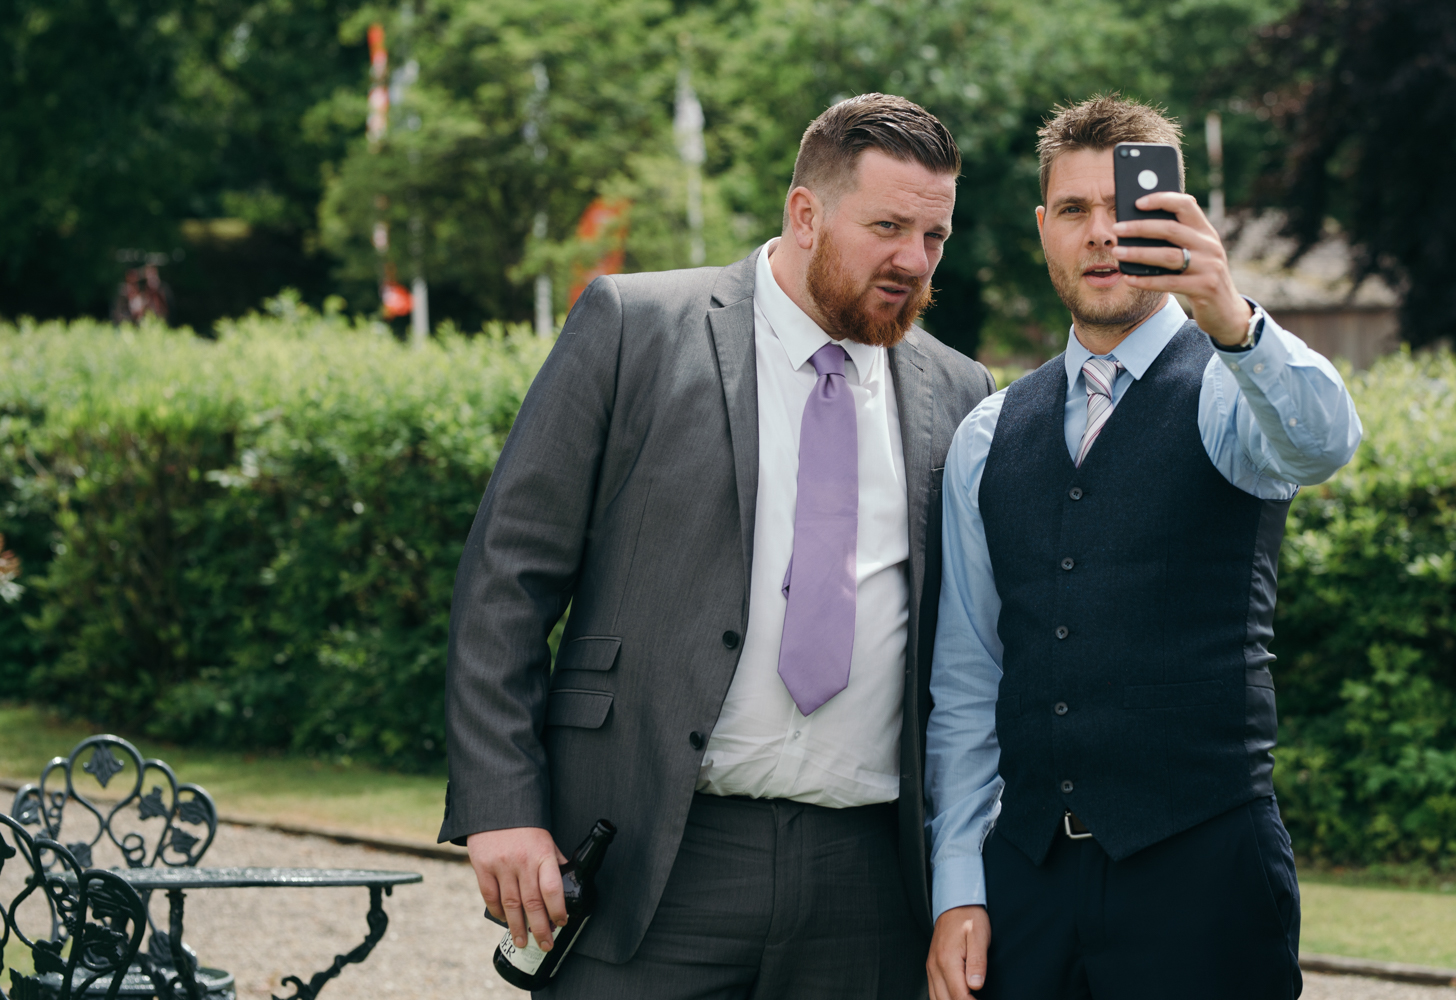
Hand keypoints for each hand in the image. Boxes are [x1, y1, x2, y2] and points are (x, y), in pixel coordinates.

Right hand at [467, 827, 568, 950]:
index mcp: (542, 854)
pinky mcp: (482, 867)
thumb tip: (570, 880)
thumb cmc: (524, 826)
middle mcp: (522, 861)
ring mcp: (501, 865)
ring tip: (524, 941)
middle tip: (545, 944)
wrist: (495, 806)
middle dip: (540, 928)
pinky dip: (498, 912)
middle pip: (532, 903)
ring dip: (518, 927)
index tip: (561, 923)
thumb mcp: (546, 838)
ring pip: (511, 904)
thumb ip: (555, 860)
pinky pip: (490, 896)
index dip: (558, 910)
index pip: (552, 888)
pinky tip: (504, 920)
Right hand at [927, 904, 991, 999]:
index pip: (959, 996)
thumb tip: (976, 986)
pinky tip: (955, 998)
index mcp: (947, 960)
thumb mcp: (979, 936)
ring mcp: (931, 967)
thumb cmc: (969, 917)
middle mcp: (935, 966)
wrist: (954, 903)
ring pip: (936, 999)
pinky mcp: (931, 967)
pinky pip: (933, 992)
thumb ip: (977, 962)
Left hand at [1111, 192, 1252, 346]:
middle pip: (1171, 229)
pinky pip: (1169, 282)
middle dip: (1141, 227)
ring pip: (1169, 256)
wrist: (1227, 311)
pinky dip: (1147, 280)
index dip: (1162, 200)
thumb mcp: (1195, 254)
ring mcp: (1209, 267)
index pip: (1186, 204)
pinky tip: (1129, 278)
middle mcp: (1210, 245)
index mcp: (1206, 232)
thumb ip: (1176, 240)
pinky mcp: (1204, 288)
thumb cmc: (1201, 277)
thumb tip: (1136, 227)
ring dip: (1139, 253)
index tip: (1138, 202)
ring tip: (1117, 252)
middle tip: (1117, 229)